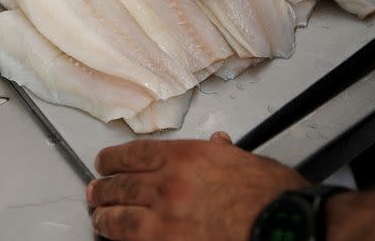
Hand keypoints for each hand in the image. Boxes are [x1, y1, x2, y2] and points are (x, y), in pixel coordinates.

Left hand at [87, 131, 310, 239]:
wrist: (279, 224)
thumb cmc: (268, 194)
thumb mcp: (245, 159)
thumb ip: (222, 152)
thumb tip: (217, 143)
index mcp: (186, 156)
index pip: (135, 153)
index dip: (113, 159)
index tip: (105, 162)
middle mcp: (168, 183)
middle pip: (121, 183)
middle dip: (103, 187)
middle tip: (96, 189)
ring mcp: (164, 217)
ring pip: (118, 215)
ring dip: (104, 215)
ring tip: (98, 216)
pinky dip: (119, 238)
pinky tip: (114, 237)